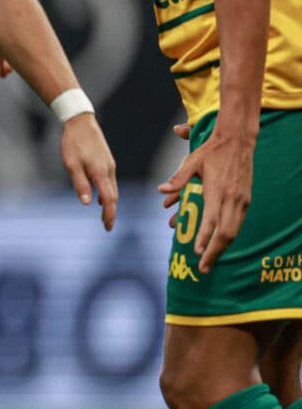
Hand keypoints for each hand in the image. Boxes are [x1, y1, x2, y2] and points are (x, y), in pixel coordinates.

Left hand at [59, 113, 117, 229]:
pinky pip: (110, 181)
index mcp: (101, 172)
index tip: (108, 227)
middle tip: (107, 226)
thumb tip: (88, 203)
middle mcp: (109, 170)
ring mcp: (109, 165)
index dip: (109, 214)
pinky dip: (108, 192)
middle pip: (113, 196)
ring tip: (105, 215)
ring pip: (112, 188)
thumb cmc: (73, 143)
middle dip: (111, 212)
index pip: (109, 199)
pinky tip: (101, 197)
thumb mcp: (72, 165)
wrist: (81, 122)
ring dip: (110, 203)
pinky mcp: (107, 161)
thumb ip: (80, 184)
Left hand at [160, 124, 252, 272]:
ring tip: (210, 261)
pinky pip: (238, 223)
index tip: (195, 252)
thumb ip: (178, 178)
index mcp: (216, 191)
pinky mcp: (246, 199)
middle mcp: (232, 199)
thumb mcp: (192, 162)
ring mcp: (241, 200)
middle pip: (226, 233)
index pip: (211, 221)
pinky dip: (229, 236)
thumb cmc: (211, 151)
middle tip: (203, 268)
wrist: (238, 140)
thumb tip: (162, 190)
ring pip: (234, 231)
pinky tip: (219, 244)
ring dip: (222, 247)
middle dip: (214, 252)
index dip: (203, 238)